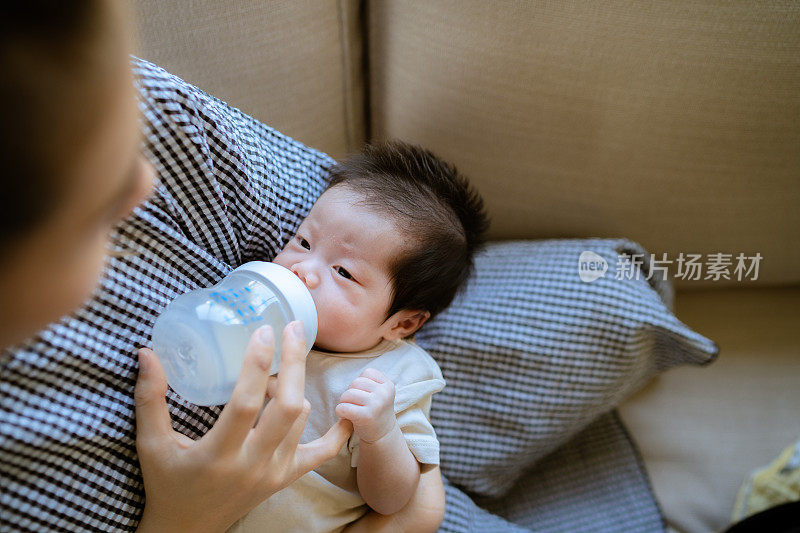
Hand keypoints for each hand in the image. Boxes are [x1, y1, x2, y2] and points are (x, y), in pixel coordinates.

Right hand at [134, 320, 352, 532]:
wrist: (187, 530)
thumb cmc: (167, 483)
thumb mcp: (151, 444)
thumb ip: (150, 398)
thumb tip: (145, 352)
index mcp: (218, 455)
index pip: (246, 403)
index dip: (257, 364)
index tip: (264, 331)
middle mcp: (252, 464)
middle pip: (288, 407)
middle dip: (294, 363)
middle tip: (292, 328)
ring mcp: (274, 473)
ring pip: (300, 419)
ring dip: (294, 387)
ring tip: (276, 370)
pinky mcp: (285, 479)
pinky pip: (321, 454)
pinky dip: (336, 434)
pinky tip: (346, 412)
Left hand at [335, 368, 395, 443]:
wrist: (382, 435)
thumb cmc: (375, 411)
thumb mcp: (379, 392)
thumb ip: (368, 382)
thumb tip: (341, 369)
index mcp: (388, 385)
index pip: (367, 373)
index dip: (361, 384)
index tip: (365, 396)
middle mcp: (384, 393)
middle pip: (355, 382)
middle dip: (351, 393)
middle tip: (356, 405)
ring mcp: (376, 404)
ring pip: (348, 394)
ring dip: (344, 402)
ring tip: (351, 410)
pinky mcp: (366, 416)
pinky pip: (343, 407)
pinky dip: (340, 411)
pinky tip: (346, 417)